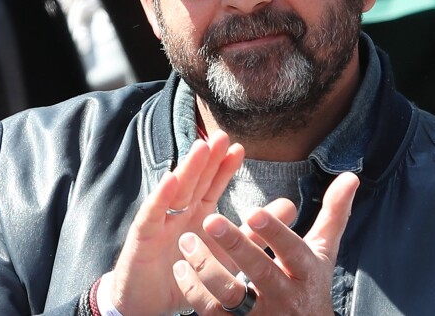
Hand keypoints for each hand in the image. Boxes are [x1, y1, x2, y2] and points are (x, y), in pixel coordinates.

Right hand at [111, 130, 243, 314]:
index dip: (225, 167)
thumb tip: (292, 207)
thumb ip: (257, 231)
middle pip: (196, 181)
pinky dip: (160, 196)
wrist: (150, 305)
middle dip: (208, 158)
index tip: (239, 148)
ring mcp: (161, 222)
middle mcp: (180, 212)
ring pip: (177, 190)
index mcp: (199, 214)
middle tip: (222, 136)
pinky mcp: (143, 237)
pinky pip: (152, 214)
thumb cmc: (188, 274)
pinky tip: (171, 179)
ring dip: (188, 168)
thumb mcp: (227, 253)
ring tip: (201, 147)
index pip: (213, 185)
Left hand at [173, 171, 359, 313]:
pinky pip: (212, 315)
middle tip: (210, 220)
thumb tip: (351, 176)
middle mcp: (285, 297)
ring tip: (187, 241)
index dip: (274, 234)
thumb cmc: (310, 284)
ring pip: (230, 297)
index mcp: (306, 271)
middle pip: (259, 272)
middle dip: (235, 246)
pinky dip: (194, 292)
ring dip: (206, 269)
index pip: (292, 251)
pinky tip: (180, 269)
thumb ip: (334, 213)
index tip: (254, 212)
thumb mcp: (324, 251)